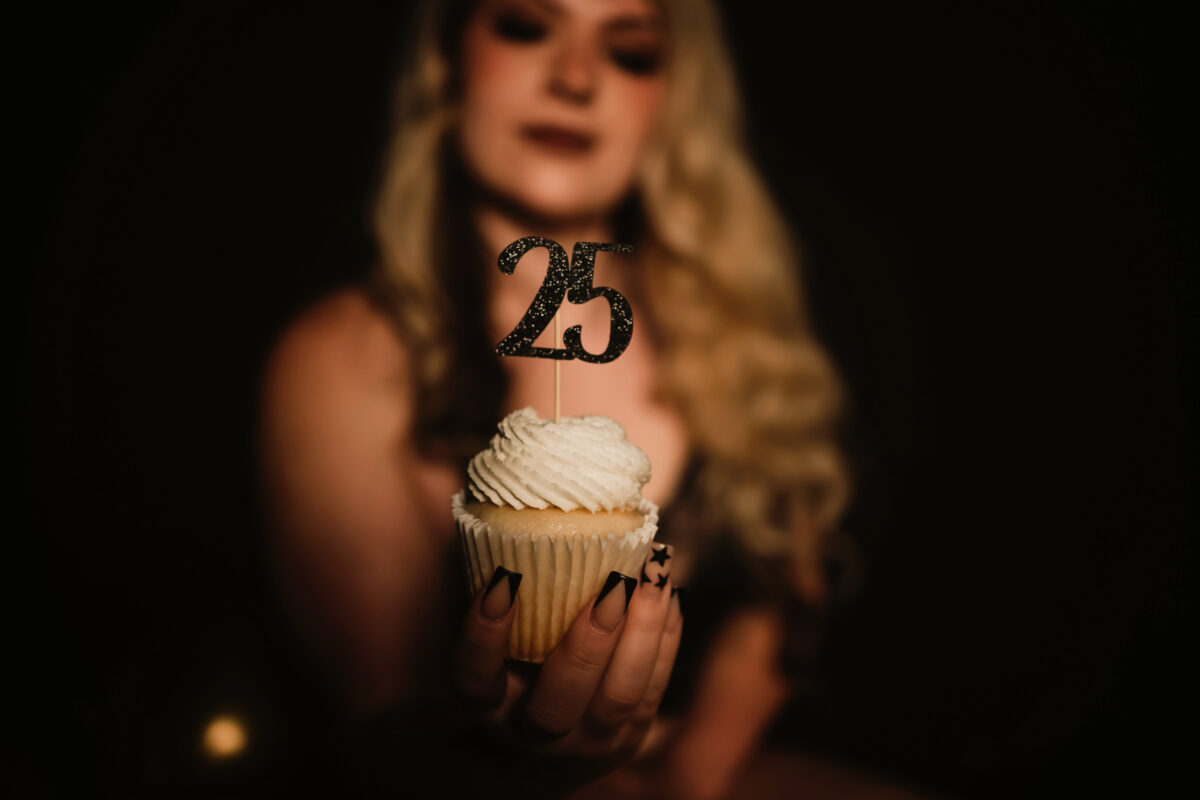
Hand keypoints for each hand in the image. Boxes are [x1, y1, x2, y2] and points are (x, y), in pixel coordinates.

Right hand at [452, 543, 682, 794]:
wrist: (545, 757)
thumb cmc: (515, 675)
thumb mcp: (495, 652)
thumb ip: (503, 601)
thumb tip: (516, 510)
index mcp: (487, 706)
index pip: (474, 675)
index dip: (484, 632)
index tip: (505, 576)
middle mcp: (532, 731)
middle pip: (559, 700)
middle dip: (590, 641)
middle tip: (614, 583)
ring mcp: (586, 740)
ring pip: (620, 697)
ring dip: (643, 632)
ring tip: (656, 575)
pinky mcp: (629, 736)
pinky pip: (653, 688)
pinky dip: (665, 638)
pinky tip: (668, 592)